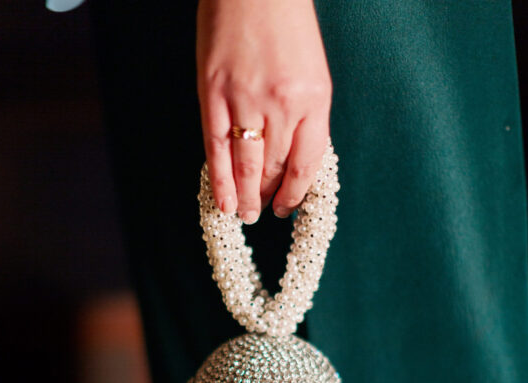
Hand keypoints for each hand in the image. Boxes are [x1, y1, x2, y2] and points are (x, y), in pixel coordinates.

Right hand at [196, 0, 331, 223]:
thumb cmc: (286, 23)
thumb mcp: (312, 70)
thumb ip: (306, 115)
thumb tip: (295, 160)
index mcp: (314, 99)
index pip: (306, 164)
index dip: (295, 193)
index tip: (287, 208)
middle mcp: (282, 104)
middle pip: (275, 168)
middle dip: (269, 196)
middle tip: (262, 212)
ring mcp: (245, 99)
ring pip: (247, 165)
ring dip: (246, 196)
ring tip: (245, 214)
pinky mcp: (213, 93)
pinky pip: (216, 148)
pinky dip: (220, 180)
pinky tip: (223, 202)